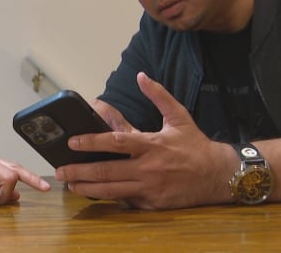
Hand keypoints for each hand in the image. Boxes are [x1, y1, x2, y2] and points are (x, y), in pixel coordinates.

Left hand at [55, 72, 234, 208]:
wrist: (219, 175)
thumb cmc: (195, 145)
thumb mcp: (178, 116)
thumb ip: (158, 95)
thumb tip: (141, 75)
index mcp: (152, 144)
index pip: (116, 142)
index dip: (92, 142)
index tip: (73, 142)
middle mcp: (148, 168)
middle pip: (107, 171)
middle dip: (80, 171)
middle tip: (61, 170)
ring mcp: (150, 188)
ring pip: (112, 191)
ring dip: (88, 189)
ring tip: (70, 186)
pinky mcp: (154, 204)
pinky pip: (127, 202)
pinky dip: (110, 199)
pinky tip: (94, 196)